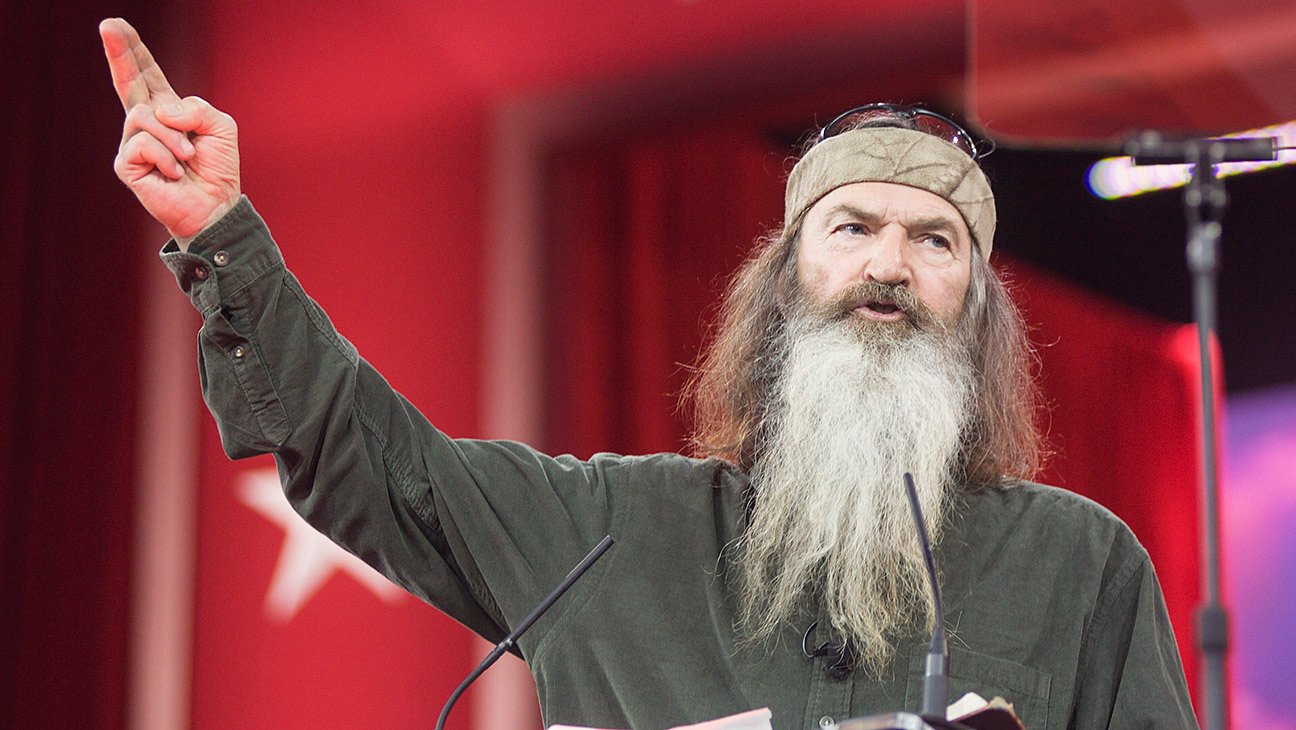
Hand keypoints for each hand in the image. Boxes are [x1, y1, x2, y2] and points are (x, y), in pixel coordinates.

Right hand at [100, 18, 240, 242]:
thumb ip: (198, 108)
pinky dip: (166, 157)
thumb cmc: (218, 169)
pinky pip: (142, 143)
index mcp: (167, 110)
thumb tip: (162, 111)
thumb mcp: (221, 128)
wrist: (215, 206)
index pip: (147, 74)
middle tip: (108, 24)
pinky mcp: (126, 163)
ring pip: (145, 117)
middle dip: (119, 52)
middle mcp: (146, 123)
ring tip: (188, 159)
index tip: (116, 25)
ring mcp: (133, 142)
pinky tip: (174, 173)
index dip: (133, 51)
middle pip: (127, 82)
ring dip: (175, 139)